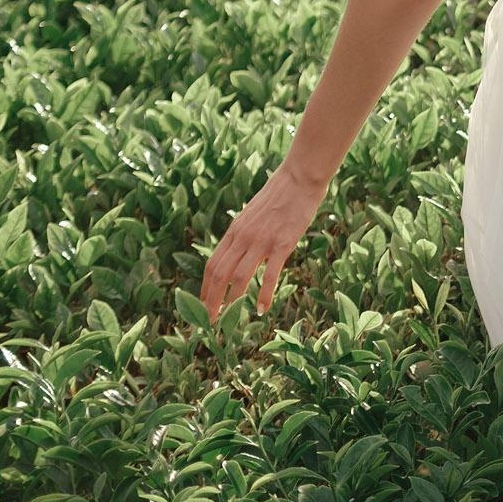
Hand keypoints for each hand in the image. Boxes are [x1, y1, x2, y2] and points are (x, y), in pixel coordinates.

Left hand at [197, 163, 328, 324]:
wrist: (299, 178)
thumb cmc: (279, 195)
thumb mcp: (252, 214)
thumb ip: (244, 234)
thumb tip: (238, 253)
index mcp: (234, 231)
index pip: (212, 265)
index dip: (205, 289)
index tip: (203, 306)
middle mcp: (243, 237)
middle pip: (219, 275)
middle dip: (212, 301)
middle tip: (209, 322)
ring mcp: (262, 241)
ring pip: (239, 277)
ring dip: (233, 302)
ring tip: (231, 320)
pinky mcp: (283, 244)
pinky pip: (270, 274)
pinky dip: (264, 294)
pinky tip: (262, 308)